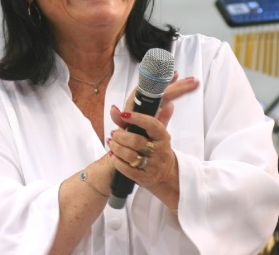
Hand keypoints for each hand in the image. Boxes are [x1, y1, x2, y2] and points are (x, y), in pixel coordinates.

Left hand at [107, 73, 198, 202]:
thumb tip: (159, 100)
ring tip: (111, 142)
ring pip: (129, 155)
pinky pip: (126, 169)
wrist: (166, 175)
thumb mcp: (157, 133)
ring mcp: (152, 166)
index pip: (152, 124)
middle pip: (136, 141)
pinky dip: (117, 161)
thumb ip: (152, 116)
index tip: (124, 114)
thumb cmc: (158, 149)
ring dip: (116, 147)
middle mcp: (159, 151)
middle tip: (113, 133)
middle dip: (121, 135)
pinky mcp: (144, 178)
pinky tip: (113, 155)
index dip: (137, 118)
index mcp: (163, 137)